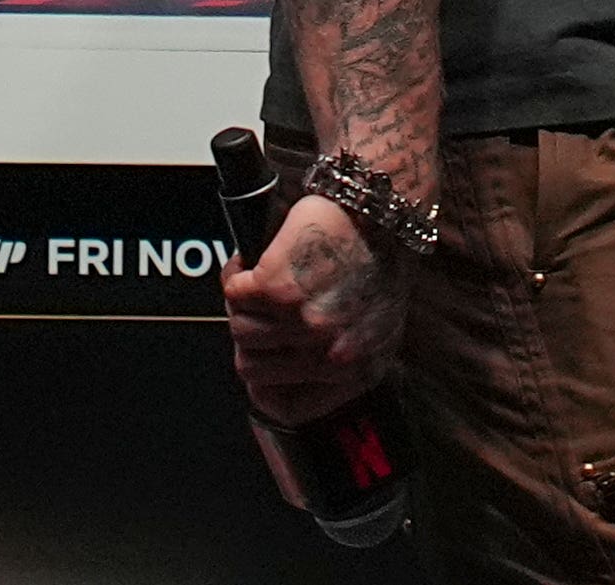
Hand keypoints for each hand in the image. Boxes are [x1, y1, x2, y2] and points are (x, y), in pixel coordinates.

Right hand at [222, 192, 405, 425]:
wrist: (381, 209)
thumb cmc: (380, 258)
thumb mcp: (378, 324)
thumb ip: (342, 358)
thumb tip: (293, 382)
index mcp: (358, 368)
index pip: (288, 405)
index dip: (269, 385)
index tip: (266, 369)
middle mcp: (329, 352)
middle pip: (253, 366)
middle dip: (255, 336)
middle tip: (268, 306)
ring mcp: (301, 321)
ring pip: (239, 330)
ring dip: (246, 303)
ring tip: (268, 278)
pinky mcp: (276, 288)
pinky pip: (233, 294)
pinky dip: (237, 272)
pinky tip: (254, 260)